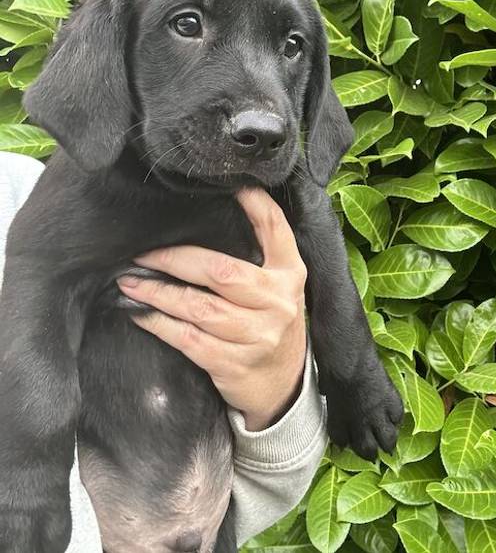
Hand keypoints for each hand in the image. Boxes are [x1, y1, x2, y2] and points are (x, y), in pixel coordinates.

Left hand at [117, 188, 306, 430]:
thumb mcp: (278, 284)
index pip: (274, 228)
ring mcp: (257, 336)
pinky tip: (139, 313)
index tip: (229, 185)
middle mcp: (277, 302)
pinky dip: (159, 324)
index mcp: (290, 273)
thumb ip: (259, 251)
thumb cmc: (269, 322)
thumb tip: (215, 208)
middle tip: (142, 253)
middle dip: (174, 259)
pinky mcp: (233, 364)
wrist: (282, 386)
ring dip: (157, 293)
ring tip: (129, 281)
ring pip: (198, 308)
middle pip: (220, 271)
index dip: (254, 203)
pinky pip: (188, 339)